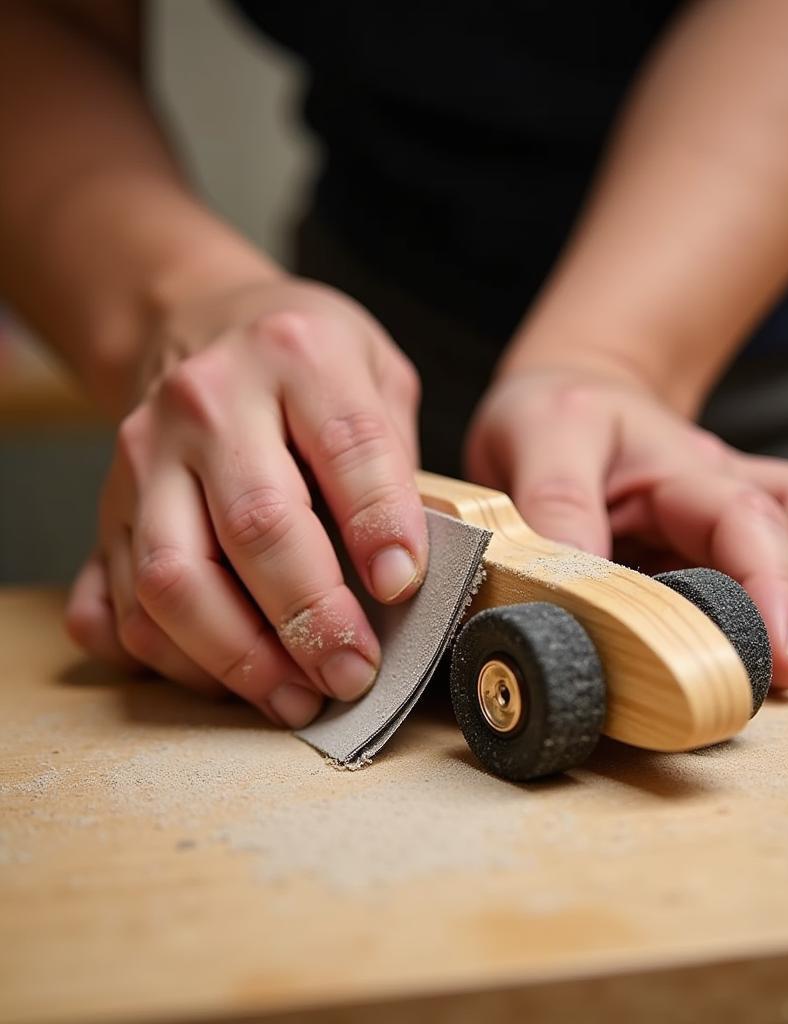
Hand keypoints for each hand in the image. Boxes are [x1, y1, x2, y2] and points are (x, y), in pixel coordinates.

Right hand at [66, 278, 427, 725]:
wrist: (199, 325)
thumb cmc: (305, 362)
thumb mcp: (376, 372)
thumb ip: (395, 458)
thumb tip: (404, 572)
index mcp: (296, 355)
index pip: (347, 445)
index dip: (379, 524)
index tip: (403, 587)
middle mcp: (210, 402)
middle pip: (257, 524)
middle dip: (311, 617)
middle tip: (353, 672)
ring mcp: (146, 457)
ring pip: (174, 577)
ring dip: (240, 655)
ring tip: (298, 696)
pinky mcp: (109, 507)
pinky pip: (122, 603)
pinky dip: (172, 657)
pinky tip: (228, 676)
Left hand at [465, 367, 787, 687]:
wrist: (563, 393)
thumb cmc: (553, 412)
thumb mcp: (539, 436)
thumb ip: (556, 503)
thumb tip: (582, 587)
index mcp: (673, 461)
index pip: (743, 516)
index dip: (769, 584)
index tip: (778, 649)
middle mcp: (713, 481)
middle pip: (787, 530)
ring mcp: (717, 507)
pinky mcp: (708, 534)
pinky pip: (770, 556)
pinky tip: (778, 642)